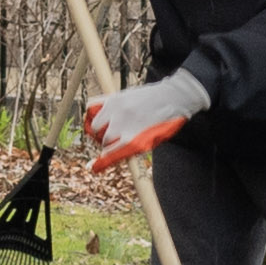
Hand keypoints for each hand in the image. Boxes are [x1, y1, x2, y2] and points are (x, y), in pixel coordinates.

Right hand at [84, 70, 206, 170]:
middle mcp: (123, 126)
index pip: (110, 155)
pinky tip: (101, 115)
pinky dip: (92, 112)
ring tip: (107, 126)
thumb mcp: (151, 140)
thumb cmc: (165, 121)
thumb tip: (110, 153)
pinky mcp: (114, 98)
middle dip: (106, 143)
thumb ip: (132, 147)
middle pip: (103, 141)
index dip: (101, 163)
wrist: (173, 97)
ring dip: (98, 129)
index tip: (95, 167)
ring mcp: (117, 111)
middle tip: (112, 139)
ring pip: (95, 126)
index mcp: (134, 141)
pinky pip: (92, 106)